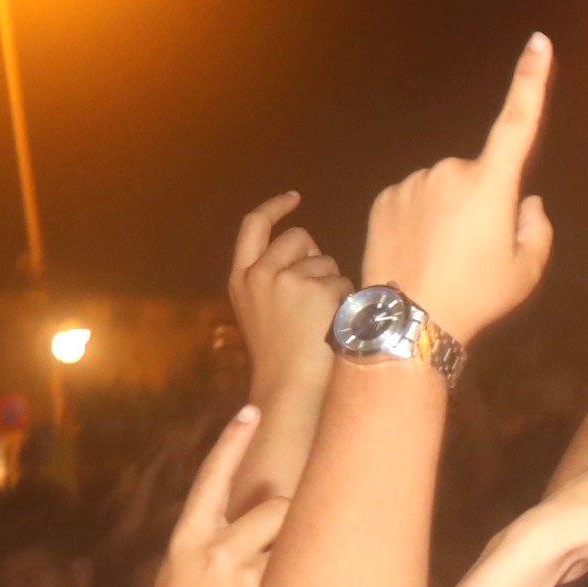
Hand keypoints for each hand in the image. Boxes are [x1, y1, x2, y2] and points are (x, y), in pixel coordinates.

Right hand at [130, 409, 287, 586]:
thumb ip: (215, 562)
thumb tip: (257, 542)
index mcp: (184, 544)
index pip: (210, 478)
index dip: (233, 443)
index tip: (253, 410)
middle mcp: (210, 551)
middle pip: (278, 506)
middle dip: (292, 526)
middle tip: (292, 557)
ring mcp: (239, 577)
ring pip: (297, 541)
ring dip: (302, 562)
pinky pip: (303, 581)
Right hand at [230, 191, 347, 396]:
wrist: (289, 388)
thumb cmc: (283, 355)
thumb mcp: (261, 310)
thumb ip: (275, 278)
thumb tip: (310, 251)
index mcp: (241, 279)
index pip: (253, 226)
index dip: (274, 207)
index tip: (295, 198)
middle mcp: (259, 274)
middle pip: (299, 238)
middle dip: (313, 256)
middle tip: (314, 297)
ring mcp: (287, 280)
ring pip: (325, 261)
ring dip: (331, 284)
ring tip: (319, 321)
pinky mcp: (315, 290)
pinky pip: (344, 283)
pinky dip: (345, 302)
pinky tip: (333, 326)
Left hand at [364, 35, 556, 337]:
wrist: (407, 323)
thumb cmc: (476, 297)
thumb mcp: (527, 270)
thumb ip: (537, 227)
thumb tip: (527, 202)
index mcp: (491, 183)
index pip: (518, 121)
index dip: (531, 79)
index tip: (539, 42)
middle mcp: (450, 171)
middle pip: (478, 175)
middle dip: (482, 201)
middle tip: (477, 252)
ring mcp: (412, 182)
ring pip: (443, 188)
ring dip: (447, 213)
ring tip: (443, 259)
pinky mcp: (385, 197)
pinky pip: (413, 200)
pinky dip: (419, 220)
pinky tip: (417, 253)